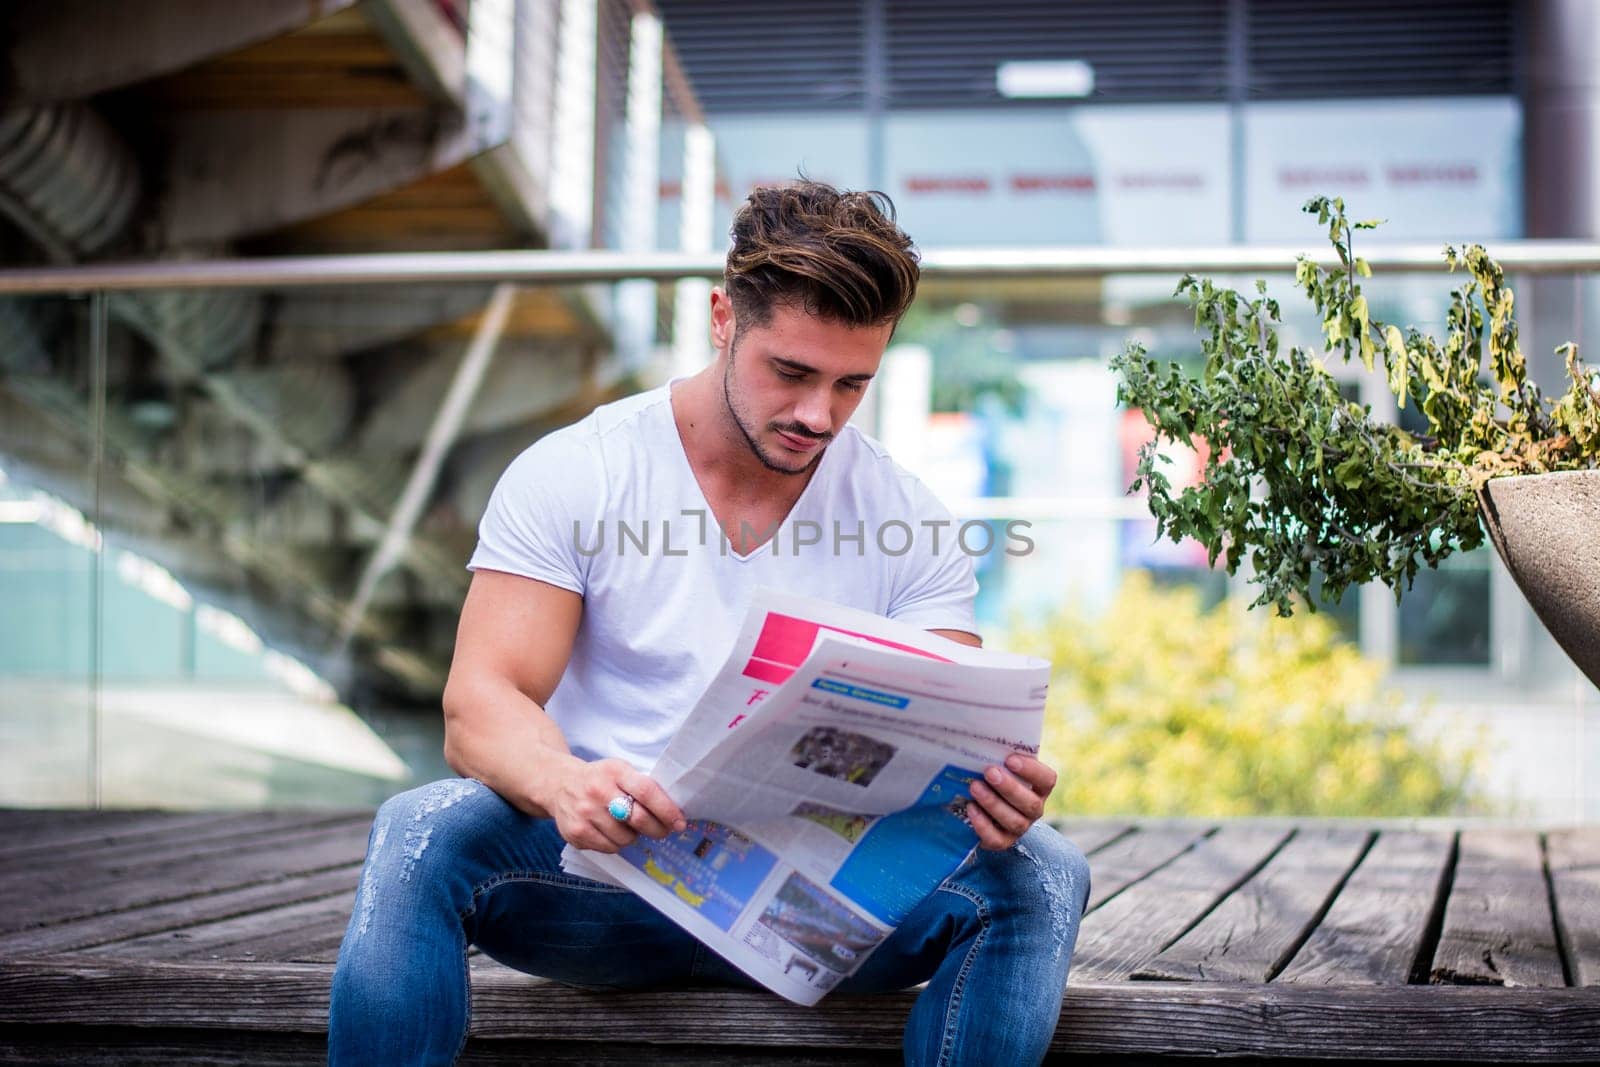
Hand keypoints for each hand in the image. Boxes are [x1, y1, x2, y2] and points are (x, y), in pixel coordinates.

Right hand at [543, 756, 686, 852]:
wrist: (558, 783)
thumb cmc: (598, 778)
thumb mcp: (619, 770)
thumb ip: (641, 786)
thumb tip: (672, 813)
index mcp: (614, 771)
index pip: (646, 791)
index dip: (667, 810)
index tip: (679, 822)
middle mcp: (598, 791)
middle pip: (638, 818)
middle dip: (657, 829)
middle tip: (663, 831)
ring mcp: (585, 813)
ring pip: (625, 838)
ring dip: (633, 836)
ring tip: (626, 825)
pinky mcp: (575, 833)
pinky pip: (609, 848)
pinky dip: (616, 843)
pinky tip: (611, 831)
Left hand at [965, 752, 1055, 850]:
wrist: (981, 809)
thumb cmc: (992, 778)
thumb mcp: (1000, 765)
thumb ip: (999, 754)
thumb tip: (983, 730)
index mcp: (1039, 788)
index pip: (1047, 780)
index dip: (1032, 771)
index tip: (1010, 759)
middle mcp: (1033, 809)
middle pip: (1029, 803)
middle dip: (1009, 787)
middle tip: (989, 771)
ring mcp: (1019, 827)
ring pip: (1014, 821)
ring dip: (993, 803)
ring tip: (975, 787)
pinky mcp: (1002, 841)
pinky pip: (996, 838)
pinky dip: (983, 824)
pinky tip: (971, 808)